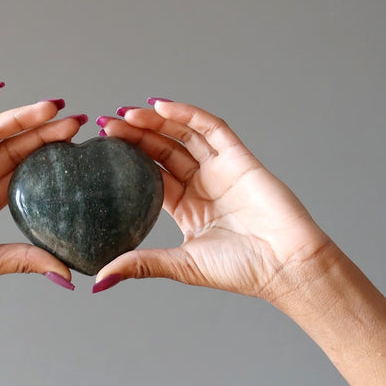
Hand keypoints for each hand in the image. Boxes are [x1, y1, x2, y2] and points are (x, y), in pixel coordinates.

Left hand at [96, 99, 331, 301]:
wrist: (285, 265)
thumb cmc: (241, 270)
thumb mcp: (181, 266)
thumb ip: (142, 264)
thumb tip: (99, 279)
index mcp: (188, 208)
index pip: (151, 175)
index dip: (128, 159)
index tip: (102, 147)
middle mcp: (202, 185)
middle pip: (163, 151)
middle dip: (135, 135)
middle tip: (106, 125)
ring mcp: (220, 169)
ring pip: (182, 135)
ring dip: (155, 122)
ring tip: (126, 115)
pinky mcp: (239, 158)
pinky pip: (210, 128)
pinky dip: (186, 114)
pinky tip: (161, 106)